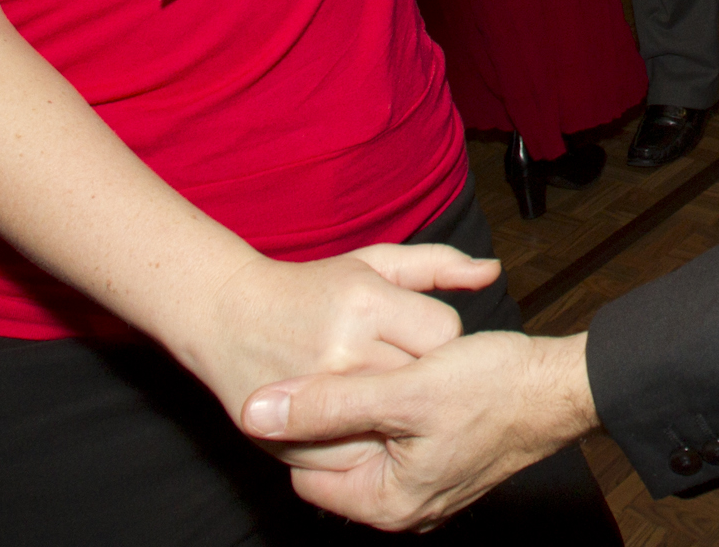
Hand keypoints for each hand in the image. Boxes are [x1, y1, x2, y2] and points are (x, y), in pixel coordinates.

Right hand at [173, 247, 500, 434]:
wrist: (227, 318)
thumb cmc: (312, 289)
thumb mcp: (374, 263)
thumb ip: (437, 264)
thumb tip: (491, 273)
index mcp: (367, 304)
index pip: (443, 335)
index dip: (434, 339)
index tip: (411, 338)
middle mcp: (344, 350)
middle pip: (422, 382)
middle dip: (418, 379)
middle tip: (394, 368)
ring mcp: (318, 397)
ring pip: (394, 426)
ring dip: (394, 418)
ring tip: (374, 393)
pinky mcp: (294, 435)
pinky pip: (355, 456)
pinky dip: (360, 443)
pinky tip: (352, 419)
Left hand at [245, 330, 599, 531]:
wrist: (560, 385)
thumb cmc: (494, 388)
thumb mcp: (403, 390)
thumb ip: (326, 403)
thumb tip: (255, 414)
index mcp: (386, 504)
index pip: (305, 469)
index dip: (309, 422)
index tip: (323, 383)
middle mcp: (403, 508)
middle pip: (335, 460)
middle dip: (337, 416)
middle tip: (356, 369)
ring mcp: (424, 488)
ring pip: (365, 444)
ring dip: (366, 408)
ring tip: (385, 370)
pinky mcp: (441, 464)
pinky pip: (395, 438)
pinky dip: (394, 410)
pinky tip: (408, 377)